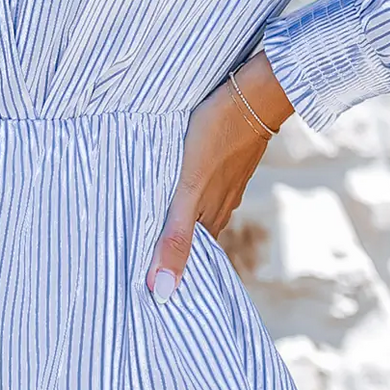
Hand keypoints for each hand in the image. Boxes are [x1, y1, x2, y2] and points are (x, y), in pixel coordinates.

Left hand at [147, 54, 292, 306]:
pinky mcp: (224, 163)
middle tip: (137, 269)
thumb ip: (175, 237)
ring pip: (196, 215)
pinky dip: (185, 200)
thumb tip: (162, 290)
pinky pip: (202, 190)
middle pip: (192, 240)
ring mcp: (224, 185)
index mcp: (209, 220)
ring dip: (177, 226)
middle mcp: (219, 208)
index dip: (168, 275)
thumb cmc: (215, 138)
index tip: (145, 295)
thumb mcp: (187, 191)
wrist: (252, 94)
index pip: (188, 261)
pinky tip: (174, 193)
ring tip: (150, 234)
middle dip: (170, 254)